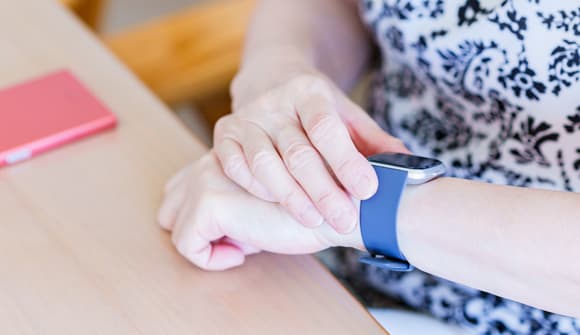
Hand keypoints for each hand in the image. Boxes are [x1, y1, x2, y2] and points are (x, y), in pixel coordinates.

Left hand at [157, 151, 363, 270]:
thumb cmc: (313, 208)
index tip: (240, 232)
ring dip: (206, 240)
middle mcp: (211, 160)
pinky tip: (244, 252)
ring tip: (246, 242)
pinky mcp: (208, 201)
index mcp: (226, 157)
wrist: (338, 208)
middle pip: (170, 201)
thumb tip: (227, 235)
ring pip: (173, 222)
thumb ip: (239, 204)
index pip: (184, 185)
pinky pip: (186, 244)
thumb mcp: (269, 200)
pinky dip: (210, 258)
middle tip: (240, 238)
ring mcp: (207, 177)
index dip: (201, 216)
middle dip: (197, 227)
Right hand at [214, 61, 407, 233]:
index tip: (369, 191)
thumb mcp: (347, 115)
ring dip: (290, 197)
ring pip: (265, 163)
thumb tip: (409, 166)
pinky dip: (255, 189)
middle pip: (298, 152)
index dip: (347, 161)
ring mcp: (246, 118)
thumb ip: (374, 140)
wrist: (270, 82)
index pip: (327, 128)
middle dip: (323, 191)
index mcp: (308, 90)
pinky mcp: (224, 133)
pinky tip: (276, 206)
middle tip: (346, 220)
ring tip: (315, 222)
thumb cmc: (316, 109)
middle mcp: (274, 102)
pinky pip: (235, 166)